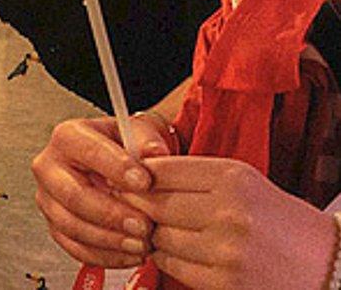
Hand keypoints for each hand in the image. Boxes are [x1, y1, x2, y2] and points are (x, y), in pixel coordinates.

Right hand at [33, 112, 164, 267]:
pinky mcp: (56, 226)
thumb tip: (155, 152)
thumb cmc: (125, 149)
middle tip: (144, 225)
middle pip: (73, 195)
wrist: (119, 168)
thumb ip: (147, 139)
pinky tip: (131, 253)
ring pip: (72, 226)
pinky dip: (106, 256)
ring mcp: (49, 199)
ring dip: (111, 240)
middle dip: (111, 215)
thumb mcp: (139, 132)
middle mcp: (50, 166)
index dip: (116, 168)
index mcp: (68, 137)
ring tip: (142, 243)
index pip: (87, 151)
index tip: (145, 182)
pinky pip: (76, 248)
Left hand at [138, 156, 338, 289]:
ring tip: (164, 229)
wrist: (324, 265)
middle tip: (133, 204)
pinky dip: (168, 258)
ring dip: (154, 234)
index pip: (161, 170)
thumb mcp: (242, 181)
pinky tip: (179, 252)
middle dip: (138, 205)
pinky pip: (174, 265)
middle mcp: (229, 211)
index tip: (128, 178)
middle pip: (155, 204)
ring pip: (161, 236)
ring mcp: (227, 251)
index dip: (137, 175)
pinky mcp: (226, 283)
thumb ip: (193, 175)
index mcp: (232, 177)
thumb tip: (140, 172)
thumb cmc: (278, 219)